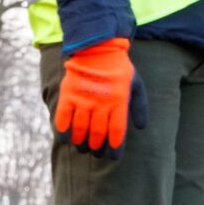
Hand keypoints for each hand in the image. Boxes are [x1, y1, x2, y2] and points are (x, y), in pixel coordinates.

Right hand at [53, 37, 145, 153]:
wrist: (96, 47)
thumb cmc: (119, 68)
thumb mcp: (136, 84)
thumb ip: (139, 106)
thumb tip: (140, 128)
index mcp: (119, 101)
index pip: (117, 131)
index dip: (115, 147)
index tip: (113, 156)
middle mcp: (101, 102)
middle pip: (98, 134)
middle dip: (97, 148)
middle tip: (96, 153)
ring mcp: (83, 98)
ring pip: (80, 129)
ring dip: (81, 143)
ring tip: (83, 148)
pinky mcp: (68, 94)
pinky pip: (63, 117)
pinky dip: (63, 131)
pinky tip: (66, 140)